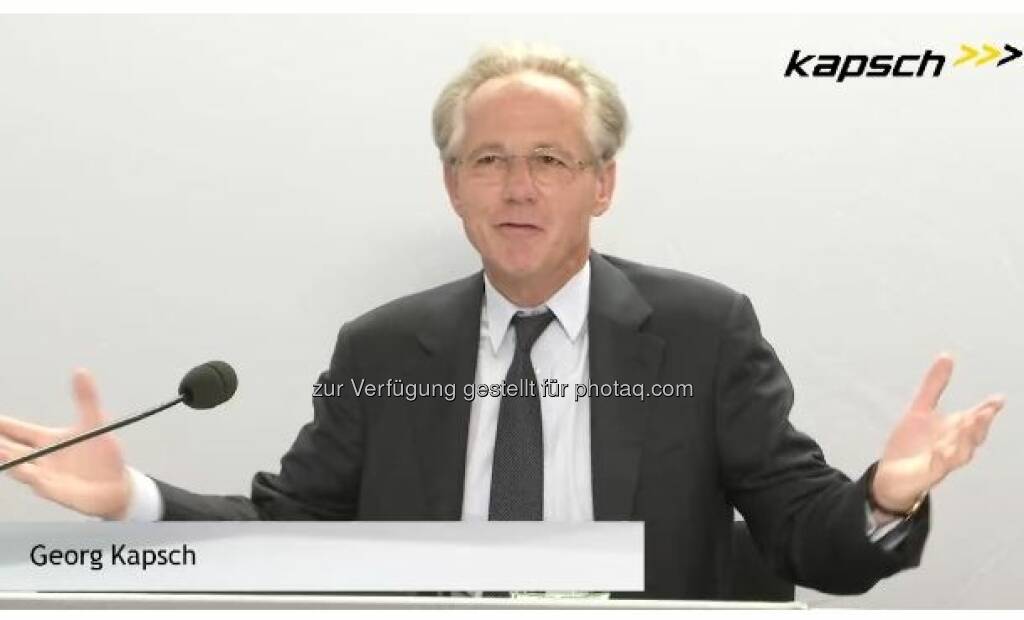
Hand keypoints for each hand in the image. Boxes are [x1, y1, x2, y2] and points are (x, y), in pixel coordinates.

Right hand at [0, 368, 130, 518]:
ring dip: (6, 457)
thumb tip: (81, 371)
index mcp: (48, 440)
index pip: (17, 431)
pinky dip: (28, 475)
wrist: (116, 486)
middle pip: (10, 448)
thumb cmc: (103, 454)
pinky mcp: (53, 490)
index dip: (2, 425)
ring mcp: (45, 475)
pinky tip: (20, 468)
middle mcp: (42, 458)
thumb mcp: (95, 422)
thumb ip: (86, 398)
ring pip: (18, 465)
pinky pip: (37, 482)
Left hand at [872, 353, 1004, 512]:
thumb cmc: (912, 443)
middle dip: (980, 423)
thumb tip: (947, 355)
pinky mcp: (927, 474)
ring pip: (960, 452)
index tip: (998, 398)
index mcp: (954, 429)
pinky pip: (938, 467)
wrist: (891, 475)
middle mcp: (953, 445)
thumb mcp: (920, 409)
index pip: (975, 418)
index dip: (987, 409)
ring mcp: (942, 461)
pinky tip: (941, 451)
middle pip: (972, 435)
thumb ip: (934, 385)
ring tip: (969, 425)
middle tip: (987, 410)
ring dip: (966, 440)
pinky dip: (941, 459)